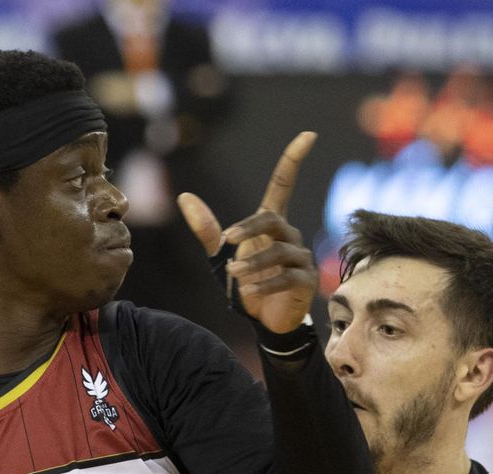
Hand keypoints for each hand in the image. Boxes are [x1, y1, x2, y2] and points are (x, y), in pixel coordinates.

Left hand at [177, 131, 317, 333]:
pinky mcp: (306, 281)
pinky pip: (288, 276)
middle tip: (226, 242)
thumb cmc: (245, 282)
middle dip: (248, 229)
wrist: (263, 319)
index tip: (308, 135)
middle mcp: (289, 235)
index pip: (283, 185)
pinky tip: (250, 290)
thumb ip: (207, 229)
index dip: (293, 160)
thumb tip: (184, 197)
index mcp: (270, 224)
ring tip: (233, 274)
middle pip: (272, 220)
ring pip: (279, 251)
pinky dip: (266, 283)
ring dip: (253, 263)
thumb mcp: (220, 256)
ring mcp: (300, 258)